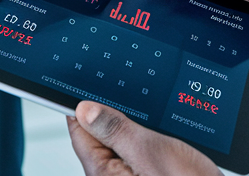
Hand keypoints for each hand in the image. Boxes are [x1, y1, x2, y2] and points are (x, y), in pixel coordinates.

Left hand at [67, 102, 221, 175]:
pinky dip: (152, 139)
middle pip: (103, 135)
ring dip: (140, 128)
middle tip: (137, 103)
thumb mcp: (148, 151)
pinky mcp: (150, 174)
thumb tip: (84, 109)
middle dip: (118, 115)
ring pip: (126, 141)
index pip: (80, 131)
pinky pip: (142, 151)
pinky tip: (168, 136)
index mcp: (103, 174)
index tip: (91, 83)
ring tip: (159, 126)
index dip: (84, 104)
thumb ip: (116, 130)